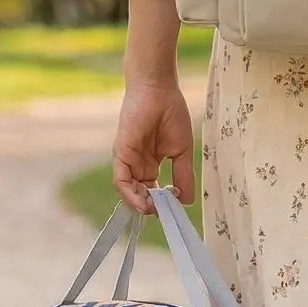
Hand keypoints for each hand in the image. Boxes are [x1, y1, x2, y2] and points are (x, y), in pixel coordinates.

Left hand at [112, 78, 194, 214]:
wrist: (159, 90)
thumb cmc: (172, 114)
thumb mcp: (182, 150)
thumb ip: (183, 175)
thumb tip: (186, 201)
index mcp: (152, 163)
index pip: (154, 191)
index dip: (162, 203)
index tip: (173, 212)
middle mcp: (138, 164)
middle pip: (141, 194)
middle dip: (151, 208)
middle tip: (164, 215)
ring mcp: (128, 160)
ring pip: (129, 191)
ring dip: (140, 205)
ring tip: (154, 211)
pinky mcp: (121, 154)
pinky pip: (121, 181)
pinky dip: (129, 195)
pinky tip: (142, 203)